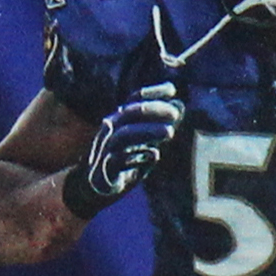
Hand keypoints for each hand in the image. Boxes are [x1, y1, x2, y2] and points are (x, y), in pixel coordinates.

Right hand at [67, 84, 181, 216]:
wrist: (95, 185)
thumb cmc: (124, 159)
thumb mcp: (144, 141)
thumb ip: (160, 124)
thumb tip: (180, 106)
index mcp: (120, 119)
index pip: (134, 99)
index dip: (152, 92)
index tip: (172, 89)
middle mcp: (111, 130)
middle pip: (130, 113)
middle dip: (153, 110)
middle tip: (176, 113)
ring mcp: (106, 149)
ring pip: (124, 135)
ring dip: (148, 132)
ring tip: (170, 132)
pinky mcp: (105, 170)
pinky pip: (118, 160)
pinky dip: (137, 156)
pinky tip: (155, 155)